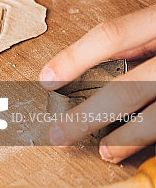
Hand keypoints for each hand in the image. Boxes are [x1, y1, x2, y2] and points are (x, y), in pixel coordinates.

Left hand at [40, 4, 155, 161]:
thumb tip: (79, 70)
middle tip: (57, 135)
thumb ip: (137, 38)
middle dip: (89, 115)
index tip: (45, 80)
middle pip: (129, 86)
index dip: (74, 58)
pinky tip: (142, 147)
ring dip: (128, 138)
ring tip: (107, 152)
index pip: (112, 35)